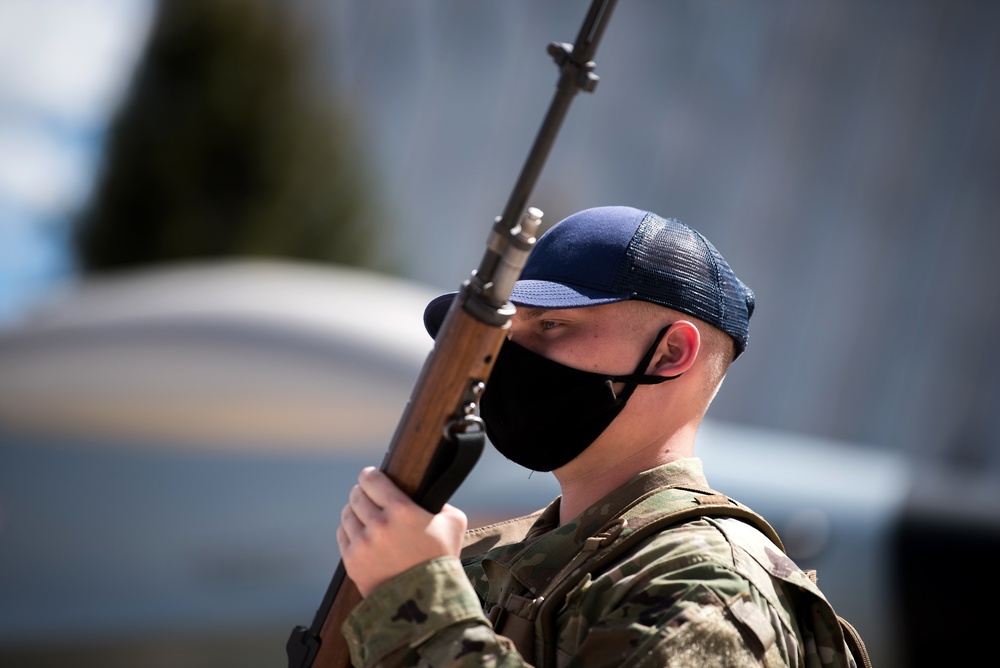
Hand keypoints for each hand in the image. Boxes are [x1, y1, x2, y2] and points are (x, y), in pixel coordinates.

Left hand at [337, 466, 467, 595]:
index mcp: (402, 510)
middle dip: (361, 491)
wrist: (425, 602)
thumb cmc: (441, 560)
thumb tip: (429, 495)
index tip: (370, 475)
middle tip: (366, 493)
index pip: (372, 479)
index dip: (369, 474)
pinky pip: (342, 535)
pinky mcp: (352, 561)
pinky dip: (348, 529)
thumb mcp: (453, 523)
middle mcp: (378, 524)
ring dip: (353, 510)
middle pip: (356, 495)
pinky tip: (358, 530)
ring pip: (347, 514)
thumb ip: (441, 503)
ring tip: (361, 512)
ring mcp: (363, 544)